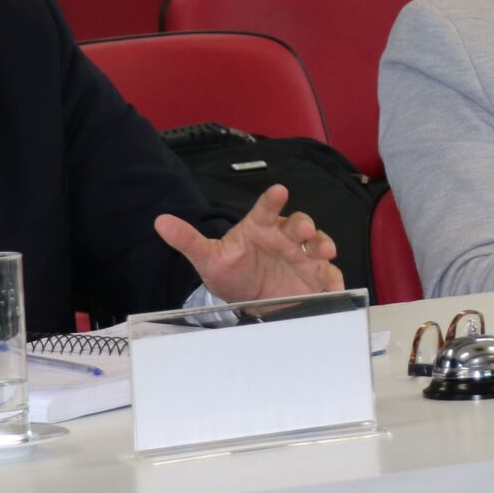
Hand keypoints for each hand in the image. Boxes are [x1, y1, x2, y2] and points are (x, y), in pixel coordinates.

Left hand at [156, 184, 343, 301]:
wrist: (245, 301)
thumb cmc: (230, 272)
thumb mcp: (208, 258)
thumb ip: (187, 239)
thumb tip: (160, 222)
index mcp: (260, 227)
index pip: (266, 209)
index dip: (273, 200)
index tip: (278, 191)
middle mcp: (284, 237)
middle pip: (298, 224)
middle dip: (304, 225)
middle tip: (303, 230)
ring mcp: (301, 256)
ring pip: (317, 244)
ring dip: (322, 245)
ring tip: (324, 251)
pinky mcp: (313, 277)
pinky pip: (327, 275)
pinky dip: (333, 279)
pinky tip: (333, 285)